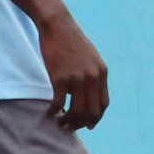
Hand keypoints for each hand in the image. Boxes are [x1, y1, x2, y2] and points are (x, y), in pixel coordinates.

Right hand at [38, 11, 109, 130]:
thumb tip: (90, 93)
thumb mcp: (91, 58)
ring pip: (77, 111)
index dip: (96, 118)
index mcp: (102, 74)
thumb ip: (93, 75)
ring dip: (68, 121)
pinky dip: (54, 111)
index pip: (103, 104)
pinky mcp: (60, 78)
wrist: (58, 26)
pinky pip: (60, 103)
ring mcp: (77, 79)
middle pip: (91, 112)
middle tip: (70, 127)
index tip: (88, 125)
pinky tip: (50, 113)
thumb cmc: (71, 41)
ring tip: (60, 123)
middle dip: (81, 124)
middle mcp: (93, 78)